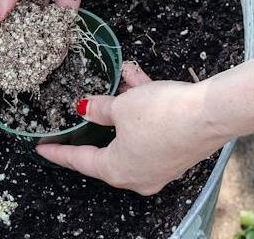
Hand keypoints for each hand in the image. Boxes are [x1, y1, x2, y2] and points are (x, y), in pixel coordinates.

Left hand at [36, 62, 229, 195]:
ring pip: (131, 132)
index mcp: (117, 170)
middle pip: (108, 145)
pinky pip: (151, 129)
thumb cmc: (162, 115)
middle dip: (99, 119)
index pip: (79, 161)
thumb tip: (86, 108)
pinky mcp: (176, 152)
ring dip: (126, 105)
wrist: (211, 114)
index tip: (42, 149)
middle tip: (83, 109)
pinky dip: (144, 108)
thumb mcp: (122, 107)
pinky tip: (140, 79)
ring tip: (121, 79)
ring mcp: (159, 166)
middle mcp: (138, 175)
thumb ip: (99, 109)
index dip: (58, 152)